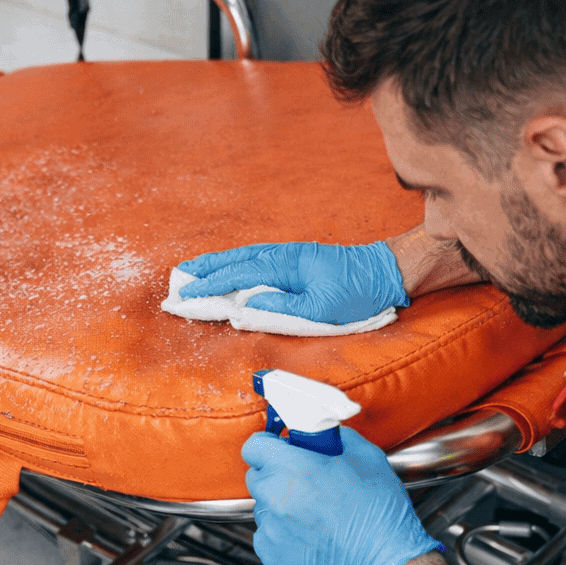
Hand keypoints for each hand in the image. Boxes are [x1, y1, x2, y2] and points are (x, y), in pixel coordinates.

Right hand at [177, 242, 406, 323]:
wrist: (386, 273)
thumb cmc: (358, 294)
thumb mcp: (321, 309)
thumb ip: (282, 309)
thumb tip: (246, 307)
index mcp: (286, 265)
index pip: (238, 275)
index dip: (209, 285)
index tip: (186, 294)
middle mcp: (284, 255)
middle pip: (236, 259)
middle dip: (206, 268)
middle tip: (178, 277)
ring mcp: (289, 255)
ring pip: (244, 256)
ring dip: (218, 263)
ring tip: (195, 269)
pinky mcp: (296, 261)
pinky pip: (257, 259)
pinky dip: (236, 262)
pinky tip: (229, 267)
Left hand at [243, 427, 443, 564]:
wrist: (384, 563)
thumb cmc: (378, 513)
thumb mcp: (366, 457)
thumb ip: (336, 438)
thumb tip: (323, 435)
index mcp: (292, 468)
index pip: (254, 446)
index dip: (269, 446)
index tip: (281, 450)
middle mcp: (274, 497)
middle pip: (257, 477)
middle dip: (277, 474)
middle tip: (306, 481)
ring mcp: (270, 529)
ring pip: (264, 507)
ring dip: (281, 505)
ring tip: (315, 513)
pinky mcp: (272, 554)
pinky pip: (267, 535)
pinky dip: (283, 532)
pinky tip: (310, 534)